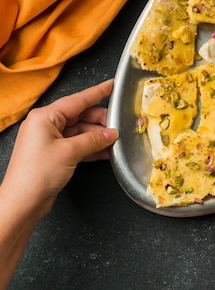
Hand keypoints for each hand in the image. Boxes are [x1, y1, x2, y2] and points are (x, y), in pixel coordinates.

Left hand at [1, 79, 118, 218]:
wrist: (22, 203)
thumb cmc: (36, 174)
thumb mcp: (70, 152)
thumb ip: (94, 139)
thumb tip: (111, 133)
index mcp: (45, 117)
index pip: (77, 100)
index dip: (97, 92)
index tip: (111, 85)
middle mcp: (45, 125)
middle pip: (80, 116)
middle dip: (100, 121)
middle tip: (118, 124)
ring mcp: (49, 140)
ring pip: (80, 131)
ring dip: (97, 136)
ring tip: (115, 140)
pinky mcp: (53, 154)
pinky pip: (77, 145)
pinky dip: (91, 147)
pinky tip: (105, 151)